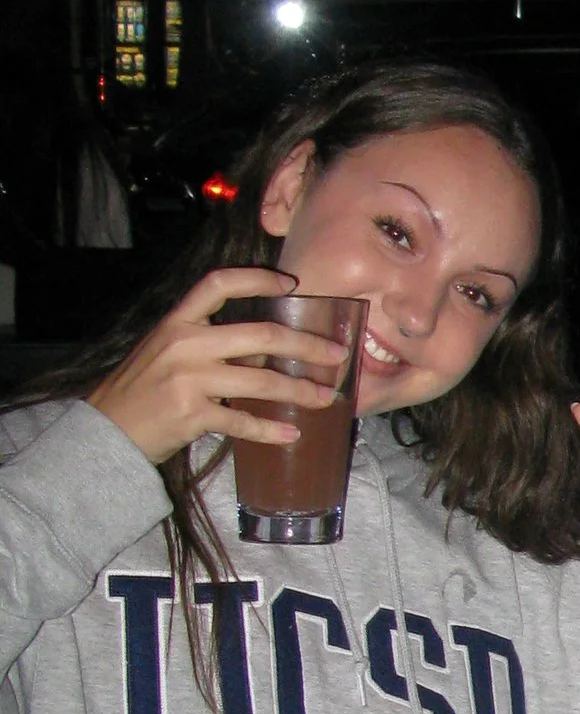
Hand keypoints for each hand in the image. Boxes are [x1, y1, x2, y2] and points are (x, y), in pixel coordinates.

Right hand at [86, 268, 345, 466]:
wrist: (106, 428)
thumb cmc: (143, 388)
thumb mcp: (168, 351)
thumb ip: (211, 343)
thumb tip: (270, 350)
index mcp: (177, 321)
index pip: (219, 284)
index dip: (257, 279)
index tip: (292, 284)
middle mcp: (184, 344)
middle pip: (260, 336)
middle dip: (307, 346)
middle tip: (338, 354)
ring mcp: (188, 379)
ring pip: (261, 382)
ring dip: (300, 391)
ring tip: (327, 398)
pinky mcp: (191, 414)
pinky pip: (243, 422)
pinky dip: (270, 430)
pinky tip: (291, 434)